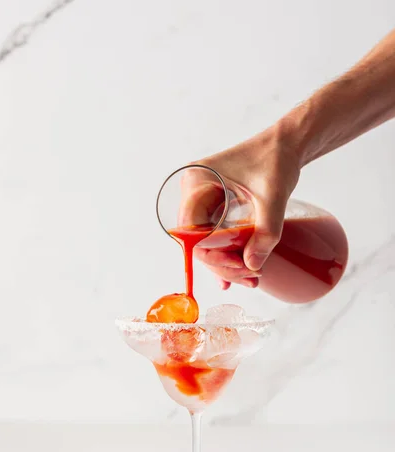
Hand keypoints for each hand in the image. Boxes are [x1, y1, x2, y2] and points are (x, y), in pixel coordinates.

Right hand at [184, 126, 300, 288]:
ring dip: (226, 263)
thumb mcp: (273, 197)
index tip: (240, 266)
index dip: (211, 255)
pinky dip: (227, 253)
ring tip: (251, 278)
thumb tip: (252, 266)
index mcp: (197, 182)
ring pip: (206, 242)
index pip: (192, 232)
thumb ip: (265, 231)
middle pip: (197, 241)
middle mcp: (194, 191)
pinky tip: (238, 272)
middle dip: (222, 264)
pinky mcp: (216, 205)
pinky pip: (215, 235)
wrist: (288, 144)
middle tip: (251, 276)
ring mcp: (204, 199)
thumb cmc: (277, 159)